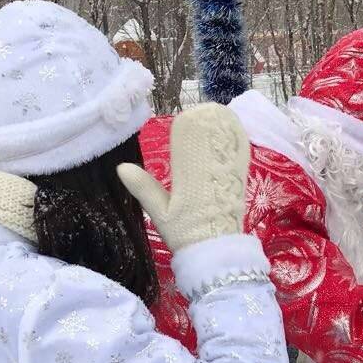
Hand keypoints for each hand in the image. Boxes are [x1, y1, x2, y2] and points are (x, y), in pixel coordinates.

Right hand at [117, 102, 249, 251]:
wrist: (216, 248)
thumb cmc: (187, 233)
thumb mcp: (160, 213)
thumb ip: (143, 188)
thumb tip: (121, 167)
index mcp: (189, 172)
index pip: (190, 136)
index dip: (188, 123)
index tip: (184, 118)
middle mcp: (211, 166)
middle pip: (211, 130)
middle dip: (205, 119)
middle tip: (200, 113)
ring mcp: (230, 170)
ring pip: (228, 135)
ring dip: (221, 123)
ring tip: (214, 114)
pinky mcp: (242, 176)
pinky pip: (240, 147)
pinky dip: (235, 134)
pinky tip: (230, 126)